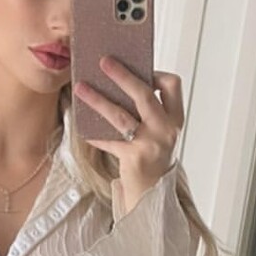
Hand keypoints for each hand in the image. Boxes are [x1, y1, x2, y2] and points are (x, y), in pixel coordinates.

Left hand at [74, 58, 183, 209]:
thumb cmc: (152, 156)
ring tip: (80, 87)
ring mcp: (150, 144)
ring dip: (97, 99)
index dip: (155, 73)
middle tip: (104, 62)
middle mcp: (166, 129)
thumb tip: (119, 82)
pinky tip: (83, 127)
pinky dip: (95, 133)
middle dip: (122, 76)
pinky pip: (108, 140)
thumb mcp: (159, 131)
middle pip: (144, 95)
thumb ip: (148, 110)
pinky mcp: (133, 157)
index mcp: (175, 118)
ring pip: (120, 115)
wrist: (152, 193)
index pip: (172, 85)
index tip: (139, 69)